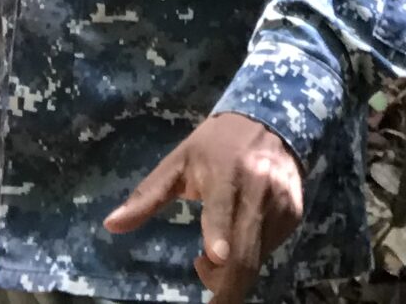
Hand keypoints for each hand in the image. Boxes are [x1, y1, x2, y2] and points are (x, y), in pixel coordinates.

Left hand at [104, 112, 303, 303]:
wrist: (271, 120)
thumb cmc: (215, 145)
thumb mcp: (178, 162)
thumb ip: (147, 196)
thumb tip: (111, 225)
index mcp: (227, 172)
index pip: (223, 208)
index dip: (220, 234)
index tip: (215, 256)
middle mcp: (259, 188)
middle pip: (245, 252)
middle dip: (225, 286)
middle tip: (210, 302)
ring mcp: (281, 203)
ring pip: (258, 257)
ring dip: (233, 272)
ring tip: (213, 254)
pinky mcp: (294, 213)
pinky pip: (270, 248)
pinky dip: (250, 255)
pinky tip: (235, 241)